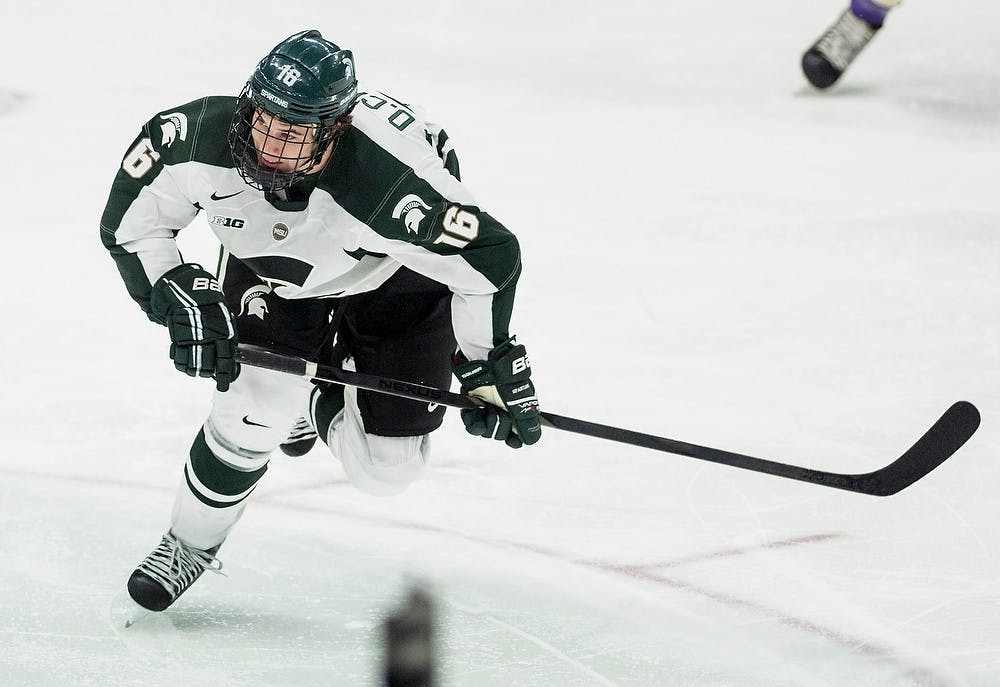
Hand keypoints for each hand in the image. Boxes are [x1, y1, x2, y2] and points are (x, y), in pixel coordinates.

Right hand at [150, 264, 238, 390]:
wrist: (188, 292)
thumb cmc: (210, 306)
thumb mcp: (224, 319)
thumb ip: (226, 338)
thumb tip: (229, 359)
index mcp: (223, 334)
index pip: (226, 361)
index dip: (226, 376)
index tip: (224, 385)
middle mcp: (208, 339)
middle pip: (208, 368)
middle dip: (208, 374)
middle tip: (207, 374)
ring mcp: (192, 339)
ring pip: (193, 366)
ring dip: (194, 371)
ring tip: (195, 369)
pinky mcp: (177, 338)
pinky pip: (178, 359)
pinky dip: (180, 364)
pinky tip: (183, 362)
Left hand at [453, 338, 540, 447]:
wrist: (486, 362)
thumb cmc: (507, 381)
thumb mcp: (521, 403)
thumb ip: (527, 425)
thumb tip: (532, 441)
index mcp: (519, 411)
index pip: (516, 437)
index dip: (513, 439)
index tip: (511, 439)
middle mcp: (504, 411)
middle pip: (500, 435)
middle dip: (498, 426)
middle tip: (498, 412)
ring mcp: (489, 409)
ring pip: (485, 431)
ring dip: (485, 423)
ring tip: (485, 409)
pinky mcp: (474, 405)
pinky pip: (471, 424)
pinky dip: (471, 420)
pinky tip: (473, 413)